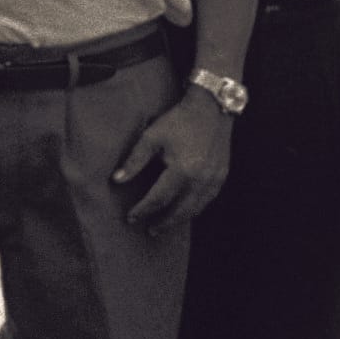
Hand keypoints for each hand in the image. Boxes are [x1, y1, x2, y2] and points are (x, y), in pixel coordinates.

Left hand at [116, 86, 230, 232]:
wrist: (212, 108)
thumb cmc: (180, 121)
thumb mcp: (152, 137)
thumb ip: (134, 160)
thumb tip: (117, 180)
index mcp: (182, 170)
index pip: (159, 199)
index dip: (143, 210)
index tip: (131, 217)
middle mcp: (201, 179)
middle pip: (180, 210)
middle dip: (164, 222)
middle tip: (150, 230)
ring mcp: (214, 179)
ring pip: (197, 208)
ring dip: (180, 219)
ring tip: (166, 224)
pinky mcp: (222, 175)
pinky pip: (208, 199)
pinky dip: (195, 208)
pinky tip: (186, 209)